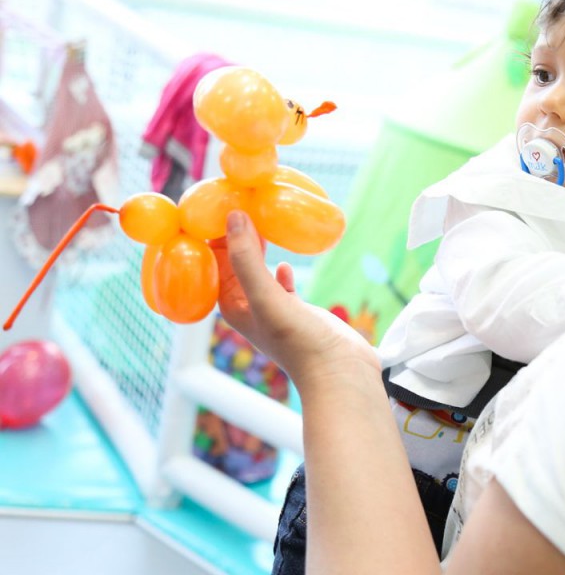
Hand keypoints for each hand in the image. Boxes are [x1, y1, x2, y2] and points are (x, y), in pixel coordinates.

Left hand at [213, 210, 378, 392]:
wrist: (339, 372)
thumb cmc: (300, 341)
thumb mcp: (267, 297)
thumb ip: (248, 259)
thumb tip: (234, 217)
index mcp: (232, 305)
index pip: (213, 261)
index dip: (214, 233)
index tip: (222, 203)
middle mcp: (248, 307)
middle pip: (234, 263)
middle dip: (235, 236)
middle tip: (244, 203)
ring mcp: (272, 310)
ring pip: (257, 270)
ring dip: (258, 247)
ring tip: (263, 221)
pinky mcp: (296, 311)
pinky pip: (280, 284)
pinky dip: (279, 270)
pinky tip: (285, 262)